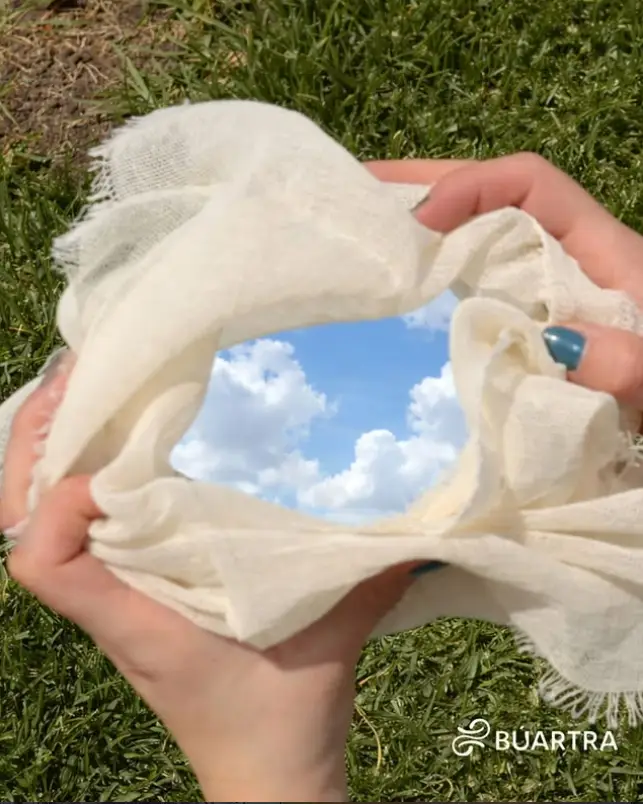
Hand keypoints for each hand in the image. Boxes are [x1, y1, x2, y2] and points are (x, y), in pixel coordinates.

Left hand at [0, 351, 416, 801]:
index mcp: (135, 620)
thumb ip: (369, 579)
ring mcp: (115, 598)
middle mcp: (112, 604)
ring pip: (49, 522)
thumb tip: (417, 524)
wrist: (266, 771)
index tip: (108, 471)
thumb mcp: (326, 643)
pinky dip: (82, 485)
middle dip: (38, 445)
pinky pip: (84, 531)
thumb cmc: (282, 717)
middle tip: (73, 378)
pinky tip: (115, 449)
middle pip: (26, 522)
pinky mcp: (132, 593)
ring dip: (54, 458)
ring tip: (86, 394)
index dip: (59, 506)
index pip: (46, 564)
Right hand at [369, 153, 642, 408]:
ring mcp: (547, 284)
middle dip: (427, 184)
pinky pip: (481, 276)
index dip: (470, 186)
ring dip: (425, 221)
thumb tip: (556, 342)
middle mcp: (567, 255)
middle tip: (358, 190)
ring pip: (481, 233)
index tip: (420, 222)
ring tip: (365, 225)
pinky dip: (440, 267)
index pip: (530, 183)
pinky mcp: (533, 314)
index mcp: (601, 250)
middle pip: (493, 194)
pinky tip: (405, 276)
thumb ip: (625, 363)